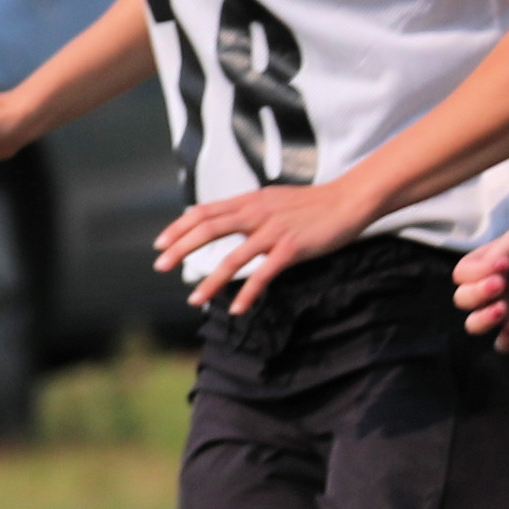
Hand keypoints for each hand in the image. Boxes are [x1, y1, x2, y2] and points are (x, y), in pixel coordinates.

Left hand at [155, 175, 369, 314]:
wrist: (348, 200)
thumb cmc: (310, 203)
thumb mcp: (269, 199)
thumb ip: (242, 208)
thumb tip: (211, 215)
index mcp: (247, 202)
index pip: (203, 212)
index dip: (178, 228)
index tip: (160, 243)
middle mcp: (255, 214)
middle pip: (208, 230)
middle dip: (180, 250)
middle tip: (160, 266)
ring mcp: (273, 232)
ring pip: (232, 258)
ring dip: (210, 281)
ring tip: (194, 299)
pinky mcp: (291, 249)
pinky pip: (264, 274)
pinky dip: (248, 293)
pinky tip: (237, 308)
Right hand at [455, 218, 508, 347]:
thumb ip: (496, 253)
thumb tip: (488, 271)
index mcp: (482, 268)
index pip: (461, 276)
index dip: (476, 273)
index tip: (503, 264)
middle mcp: (489, 291)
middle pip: (462, 300)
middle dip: (477, 293)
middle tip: (501, 284)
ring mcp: (505, 311)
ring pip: (474, 325)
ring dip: (482, 319)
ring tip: (503, 309)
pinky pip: (503, 344)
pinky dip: (504, 340)